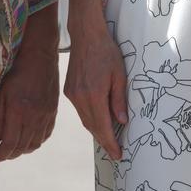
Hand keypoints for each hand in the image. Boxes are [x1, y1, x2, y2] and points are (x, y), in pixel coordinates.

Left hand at [0, 45, 58, 164]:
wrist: (40, 58)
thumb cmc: (17, 73)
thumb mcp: (1, 94)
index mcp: (18, 110)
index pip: (10, 143)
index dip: (0, 156)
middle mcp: (34, 116)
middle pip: (22, 147)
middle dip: (10, 155)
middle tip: (1, 155)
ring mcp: (46, 115)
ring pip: (35, 144)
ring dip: (23, 150)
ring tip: (14, 148)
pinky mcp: (53, 112)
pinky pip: (46, 135)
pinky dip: (36, 142)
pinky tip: (29, 139)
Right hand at [63, 27, 127, 160]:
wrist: (86, 35)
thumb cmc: (107, 52)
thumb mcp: (119, 75)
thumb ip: (119, 100)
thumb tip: (122, 122)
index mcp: (94, 95)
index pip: (103, 126)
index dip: (111, 143)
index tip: (118, 155)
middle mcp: (80, 98)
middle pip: (92, 127)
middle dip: (104, 141)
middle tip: (115, 152)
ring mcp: (72, 95)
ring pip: (85, 120)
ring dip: (97, 131)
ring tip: (109, 140)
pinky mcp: (68, 90)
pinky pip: (80, 111)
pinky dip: (90, 119)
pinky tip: (98, 121)